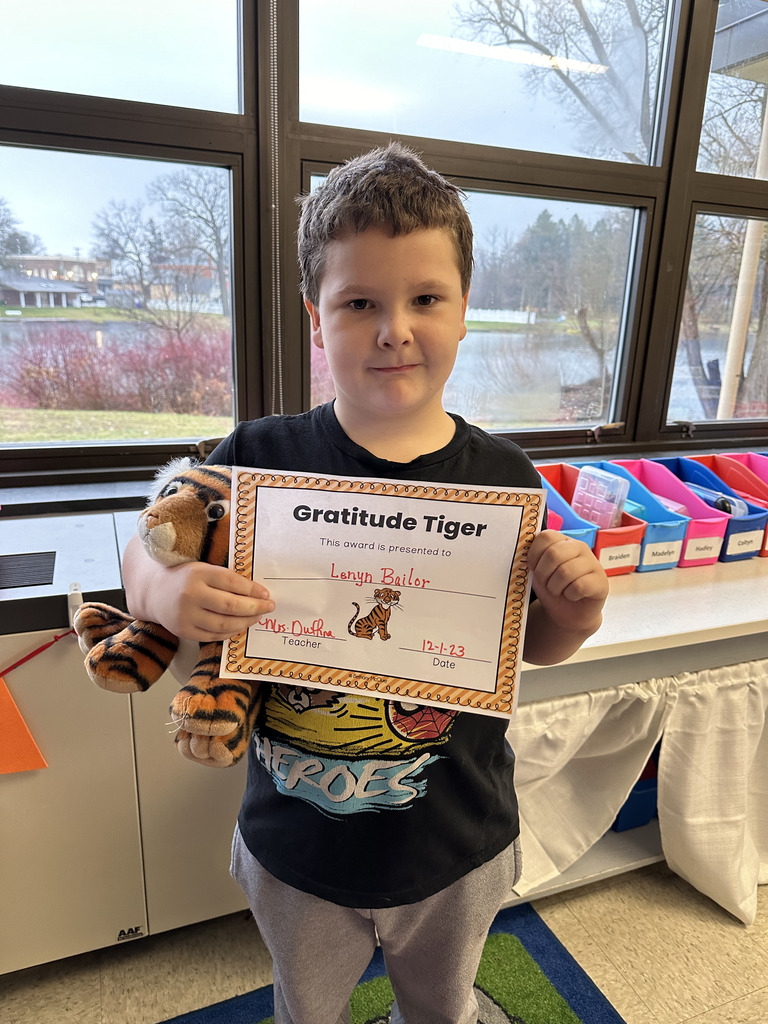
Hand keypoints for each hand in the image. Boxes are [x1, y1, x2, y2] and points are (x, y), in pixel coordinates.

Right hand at [140, 560, 273, 642]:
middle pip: (230, 606)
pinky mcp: (183, 631)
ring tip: (256, 617)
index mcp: (197, 574)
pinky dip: (230, 632)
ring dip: (245, 622)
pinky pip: (213, 635)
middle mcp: (190, 595)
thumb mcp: (203, 569)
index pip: (232, 583)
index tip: (266, 594)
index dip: (253, 590)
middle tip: (268, 607)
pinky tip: (239, 626)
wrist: (153, 591)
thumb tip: (257, 592)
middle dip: (254, 608)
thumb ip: (226, 579)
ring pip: (223, 624)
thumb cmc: (185, 578)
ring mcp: (185, 615)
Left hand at [527, 530, 607, 637]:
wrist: (569, 613)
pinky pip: (579, 586)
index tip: (534, 569)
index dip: (534, 555)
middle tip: (546, 583)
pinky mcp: (601, 581)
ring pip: (565, 572)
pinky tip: (572, 596)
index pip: (546, 537)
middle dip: (543, 574)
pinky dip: (570, 595)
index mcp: (563, 541)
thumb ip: (534, 560)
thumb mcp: (539, 572)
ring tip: (558, 591)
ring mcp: (593, 563)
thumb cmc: (553, 589)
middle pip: (554, 554)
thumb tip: (524, 553)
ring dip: (555, 587)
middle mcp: (580, 547)